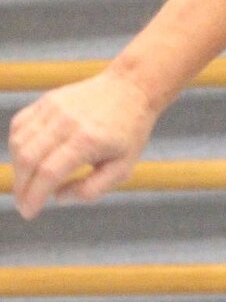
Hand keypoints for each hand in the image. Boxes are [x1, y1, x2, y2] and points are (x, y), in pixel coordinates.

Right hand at [8, 70, 157, 218]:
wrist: (131, 88)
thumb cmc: (128, 133)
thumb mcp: (123, 167)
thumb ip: (92, 189)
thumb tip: (57, 197)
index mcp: (88, 140)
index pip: (48, 173)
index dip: (34, 196)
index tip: (29, 212)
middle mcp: (67, 122)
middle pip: (27, 159)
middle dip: (21, 187)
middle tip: (24, 203)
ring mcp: (54, 108)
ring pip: (19, 143)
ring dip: (18, 169)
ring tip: (28, 184)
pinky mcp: (47, 100)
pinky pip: (19, 126)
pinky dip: (17, 146)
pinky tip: (27, 159)